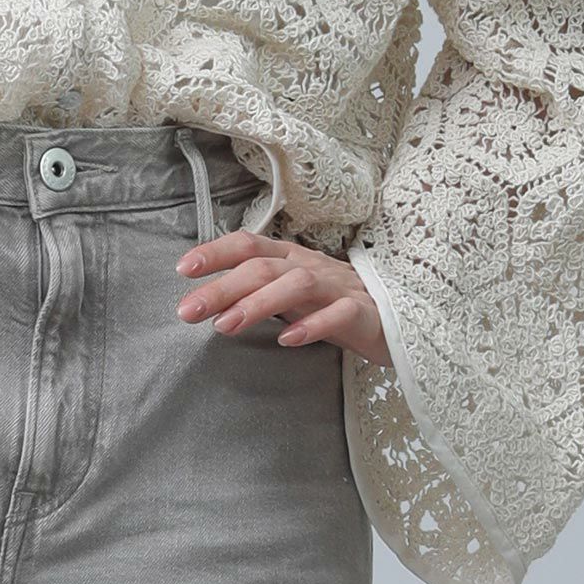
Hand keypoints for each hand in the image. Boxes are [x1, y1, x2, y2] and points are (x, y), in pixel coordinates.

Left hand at [174, 229, 392, 365]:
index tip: (182, 269)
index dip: (216, 252)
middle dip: (222, 287)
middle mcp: (311, 266)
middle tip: (187, 311)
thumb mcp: (292, 295)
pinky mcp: (365, 312)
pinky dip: (312, 325)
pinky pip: (339, 314)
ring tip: (226, 325)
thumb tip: (209, 303)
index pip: (249, 244)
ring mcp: (339, 287)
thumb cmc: (336, 305)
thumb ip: (258, 293)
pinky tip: (287, 339)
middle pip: (263, 267)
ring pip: (296, 284)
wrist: (401, 317)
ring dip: (258, 303)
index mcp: (291, 258)